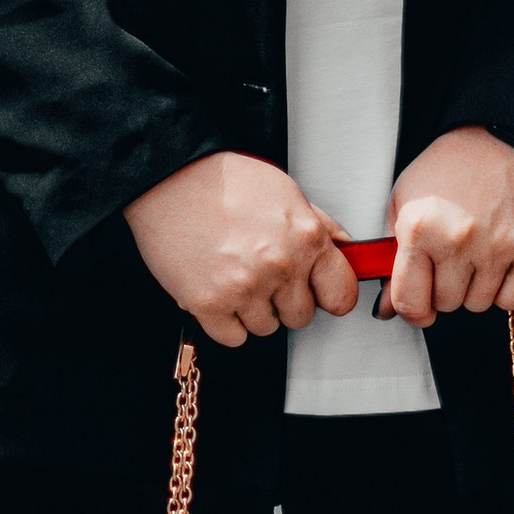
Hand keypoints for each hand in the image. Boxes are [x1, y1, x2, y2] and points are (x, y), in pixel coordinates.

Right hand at [123, 151, 361, 346]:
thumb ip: (319, 225)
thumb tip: (346, 250)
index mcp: (305, 237)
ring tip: (234, 273)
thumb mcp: (285, 191)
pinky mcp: (209, 304)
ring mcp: (244, 288)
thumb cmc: (224, 179)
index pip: (342, 295)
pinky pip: (234, 337)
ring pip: (266, 328)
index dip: (328, 294)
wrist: (168, 176)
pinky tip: (218, 289)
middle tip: (262, 273)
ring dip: (252, 309)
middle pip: (301, 317)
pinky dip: (225, 321)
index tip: (317, 291)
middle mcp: (280, 266)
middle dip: (284, 300)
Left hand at [384, 128, 513, 325]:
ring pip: (480, 304)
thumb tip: (388, 308)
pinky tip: (500, 261)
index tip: (418, 306)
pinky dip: (505, 289)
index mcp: (420, 228)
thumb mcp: (405, 201)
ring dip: (476, 286)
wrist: (502, 137)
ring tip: (477, 251)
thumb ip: (393, 258)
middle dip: (446, 287)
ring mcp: (499, 246)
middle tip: (452, 258)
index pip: (410, 302)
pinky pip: (513, 300)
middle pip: (447, 304)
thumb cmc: (451, 167)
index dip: (412, 311)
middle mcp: (458, 240)